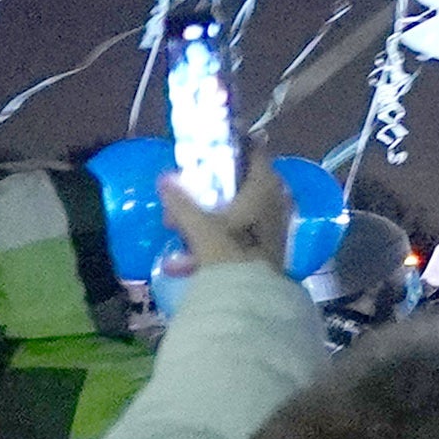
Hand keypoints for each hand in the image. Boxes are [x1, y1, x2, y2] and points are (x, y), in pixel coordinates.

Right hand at [165, 154, 298, 278]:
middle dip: (206, 190)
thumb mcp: (200, 225)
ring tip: (173, 228)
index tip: (211, 142)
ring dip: (203, 220)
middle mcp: (274, 201)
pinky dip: (211, 242)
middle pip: (239, 184)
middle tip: (180, 194)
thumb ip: (181, 201)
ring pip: (234, 212)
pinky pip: (235, 236)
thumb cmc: (229, 251)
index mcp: (264, 186)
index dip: (234, 143)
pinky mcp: (265, 248)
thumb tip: (164, 178)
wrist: (251, 296)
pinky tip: (179, 263)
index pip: (254, 151)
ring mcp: (272, 225)